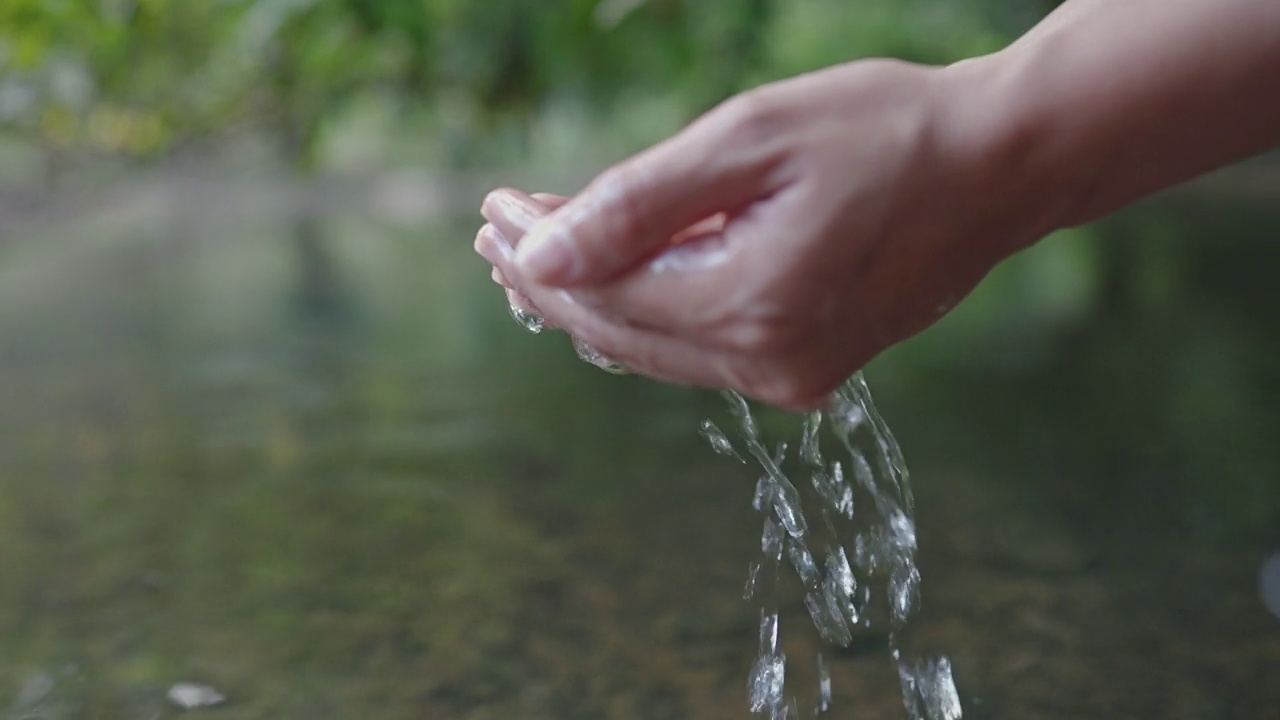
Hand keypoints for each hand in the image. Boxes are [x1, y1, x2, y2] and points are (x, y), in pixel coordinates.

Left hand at [476, 58, 1044, 408]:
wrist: (1001, 166)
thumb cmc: (885, 131)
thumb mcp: (752, 138)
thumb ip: (639, 203)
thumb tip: (539, 258)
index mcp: (752, 304)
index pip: (605, 291)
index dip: (540, 254)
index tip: (495, 210)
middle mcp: (770, 362)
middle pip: (621, 330)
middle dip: (554, 282)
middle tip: (500, 231)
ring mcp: (794, 374)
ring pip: (657, 345)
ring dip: (597, 298)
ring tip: (542, 250)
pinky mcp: (811, 367)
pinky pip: (702, 347)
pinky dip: (652, 311)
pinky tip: (622, 277)